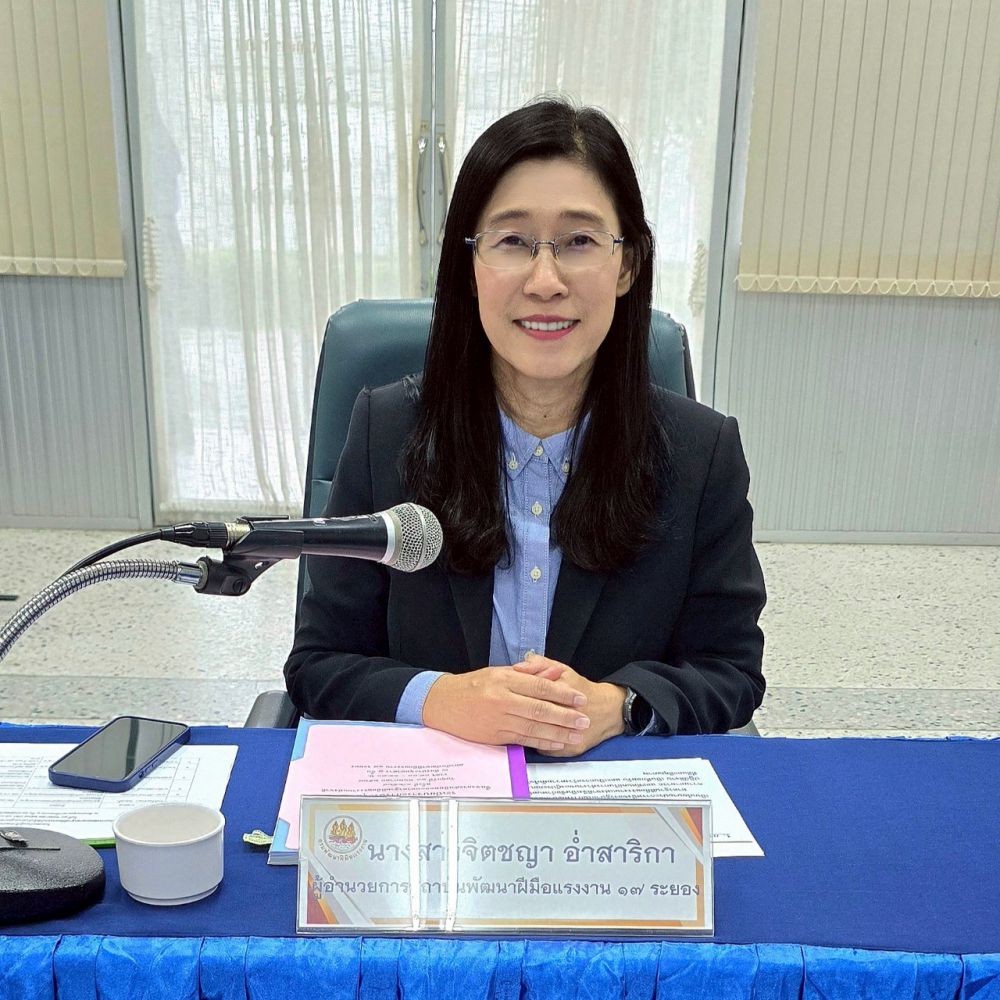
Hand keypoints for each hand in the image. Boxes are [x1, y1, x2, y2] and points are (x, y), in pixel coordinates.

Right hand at [422, 666, 591, 751]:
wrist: (442, 704)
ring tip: (576, 734)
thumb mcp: (499, 671)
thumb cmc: (472, 686)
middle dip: (565, 716)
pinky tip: (556, 743)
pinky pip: (523, 740)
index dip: (562, 693)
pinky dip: (542, 742)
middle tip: (584, 720)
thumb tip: (556, 673)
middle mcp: (501, 700)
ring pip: (533, 728)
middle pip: (539, 709)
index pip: (539, 687)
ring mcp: (498, 720)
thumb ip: (529, 673)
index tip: (579, 698)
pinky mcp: (494, 737)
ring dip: (558, 733)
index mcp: (504, 680)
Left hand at [512, 654, 625, 755]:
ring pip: (540, 737)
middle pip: (535, 717)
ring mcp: (571, 735)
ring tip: (514, 726)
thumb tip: (518, 667)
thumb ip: (539, 665)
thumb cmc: (580, 689)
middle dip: (518, 716)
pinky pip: (546, 750)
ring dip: (524, 732)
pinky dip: (536, 744)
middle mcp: (569, 714)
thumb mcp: (562, 670)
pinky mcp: (572, 749)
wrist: (608, 711)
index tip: (506, 696)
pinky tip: (529, 737)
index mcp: (563, 690)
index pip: (533, 693)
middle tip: (506, 713)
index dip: (516, 695)